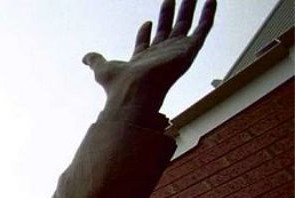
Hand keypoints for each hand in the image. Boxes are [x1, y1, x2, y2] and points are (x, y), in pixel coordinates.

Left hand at [83, 0, 215, 112]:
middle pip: (168, 30)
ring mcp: (176, 52)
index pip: (147, 43)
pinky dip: (208, 15)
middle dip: (170, 14)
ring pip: (186, 25)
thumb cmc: (119, 85)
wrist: (133, 91)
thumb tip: (85, 58)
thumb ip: (96, 60)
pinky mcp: (188, 50)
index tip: (147, 21)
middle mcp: (161, 55)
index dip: (146, 32)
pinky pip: (202, 29)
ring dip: (190, 9)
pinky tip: (211, 1)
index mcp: (143, 59)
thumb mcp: (102, 68)